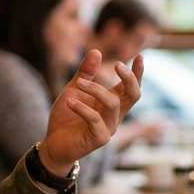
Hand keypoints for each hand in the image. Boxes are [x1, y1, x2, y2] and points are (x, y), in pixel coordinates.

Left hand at [40, 50, 144, 175]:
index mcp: (112, 103)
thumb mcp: (74, 90)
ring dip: (95, 89)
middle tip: (117, 64)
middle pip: (134, 95)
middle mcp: (115, 116)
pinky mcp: (99, 139)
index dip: (137, 73)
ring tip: (78, 83)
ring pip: (113, 104)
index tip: (139, 56)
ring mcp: (109, 128)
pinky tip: (69, 101)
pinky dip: (82, 108)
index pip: (131, 87)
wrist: (53, 143)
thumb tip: (96, 51)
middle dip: (129, 78)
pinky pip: (95, 120)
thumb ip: (85, 73)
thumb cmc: (66, 117)